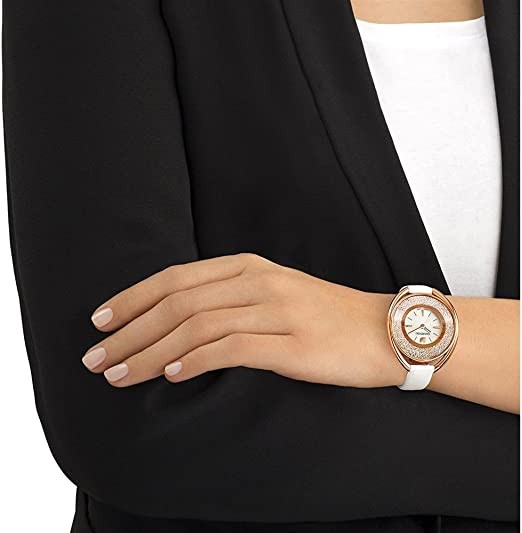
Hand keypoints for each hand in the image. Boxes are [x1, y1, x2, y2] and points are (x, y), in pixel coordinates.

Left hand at [82, 253, 403, 387]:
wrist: (385, 331)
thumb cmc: (328, 316)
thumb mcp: (276, 294)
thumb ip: (232, 299)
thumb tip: (182, 322)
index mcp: (249, 267)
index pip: (176, 278)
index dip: (133, 298)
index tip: (101, 321)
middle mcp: (257, 282)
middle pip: (177, 302)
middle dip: (130, 330)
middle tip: (96, 357)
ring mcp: (275, 310)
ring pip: (196, 326)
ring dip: (151, 352)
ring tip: (120, 374)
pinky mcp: (291, 343)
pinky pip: (232, 348)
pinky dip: (195, 361)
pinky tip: (170, 375)